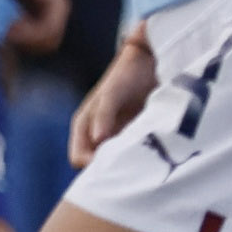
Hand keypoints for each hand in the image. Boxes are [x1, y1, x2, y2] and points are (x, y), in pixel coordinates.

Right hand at [69, 22, 155, 167]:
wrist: (149, 63)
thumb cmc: (125, 74)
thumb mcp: (112, 93)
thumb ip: (103, 115)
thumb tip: (98, 139)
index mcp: (84, 126)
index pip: (78, 159)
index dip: (91, 167)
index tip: (113, 165)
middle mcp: (97, 135)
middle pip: (97, 165)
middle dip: (111, 168)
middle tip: (131, 167)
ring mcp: (115, 136)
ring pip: (116, 162)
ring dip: (127, 164)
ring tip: (144, 160)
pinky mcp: (133, 135)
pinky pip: (132, 154)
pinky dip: (140, 157)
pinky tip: (153, 153)